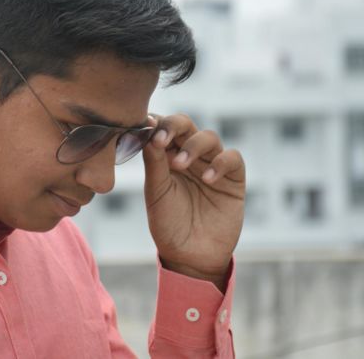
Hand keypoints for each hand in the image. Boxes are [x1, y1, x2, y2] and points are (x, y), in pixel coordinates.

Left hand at [142, 114, 244, 291]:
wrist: (189, 256)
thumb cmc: (168, 223)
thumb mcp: (156, 191)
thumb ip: (154, 161)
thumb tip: (149, 129)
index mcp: (167, 156)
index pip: (163, 127)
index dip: (156, 123)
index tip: (146, 128)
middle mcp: (189, 156)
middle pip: (186, 125)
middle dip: (174, 126)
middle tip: (162, 138)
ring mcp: (211, 165)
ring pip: (209, 137)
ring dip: (194, 146)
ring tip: (180, 165)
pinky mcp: (233, 179)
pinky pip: (232, 158)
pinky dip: (220, 163)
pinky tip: (207, 179)